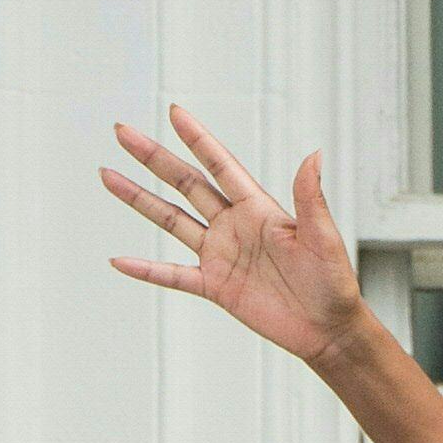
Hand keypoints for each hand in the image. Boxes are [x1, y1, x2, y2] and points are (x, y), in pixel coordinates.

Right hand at [103, 109, 365, 370]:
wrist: (329, 330)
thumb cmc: (334, 283)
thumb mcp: (323, 238)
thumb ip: (310, 198)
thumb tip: (314, 154)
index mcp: (259, 208)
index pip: (220, 165)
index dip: (197, 139)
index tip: (174, 112)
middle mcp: (234, 225)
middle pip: (185, 183)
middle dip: (154, 157)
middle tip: (123, 131)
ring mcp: (221, 255)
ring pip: (171, 220)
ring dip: (139, 199)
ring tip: (108, 175)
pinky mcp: (215, 286)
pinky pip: (173, 275)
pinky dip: (146, 270)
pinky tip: (118, 260)